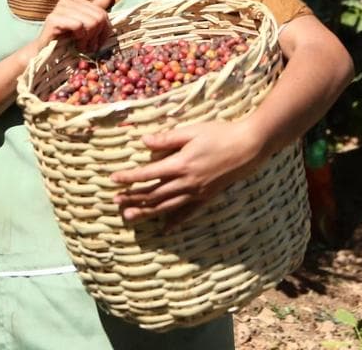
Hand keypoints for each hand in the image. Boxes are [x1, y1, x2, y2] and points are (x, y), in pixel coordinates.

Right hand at [27, 0, 114, 56]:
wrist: (47, 53)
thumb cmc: (68, 40)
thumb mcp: (87, 25)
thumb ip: (97, 9)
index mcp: (76, 0)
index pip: (102, 13)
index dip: (104, 32)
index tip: (97, 43)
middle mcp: (67, 0)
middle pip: (98, 18)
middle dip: (96, 37)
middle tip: (88, 47)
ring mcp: (59, 8)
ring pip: (91, 22)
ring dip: (87, 40)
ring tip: (80, 46)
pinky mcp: (53, 19)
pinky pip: (78, 26)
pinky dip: (79, 38)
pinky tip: (74, 43)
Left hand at [109, 119, 264, 225]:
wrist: (248, 147)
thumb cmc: (220, 134)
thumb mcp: (192, 131)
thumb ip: (167, 138)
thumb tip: (144, 141)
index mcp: (180, 164)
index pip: (147, 174)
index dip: (129, 177)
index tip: (114, 179)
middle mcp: (186, 182)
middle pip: (153, 194)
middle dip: (132, 198)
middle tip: (115, 202)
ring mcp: (197, 192)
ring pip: (166, 206)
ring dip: (146, 212)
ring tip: (130, 217)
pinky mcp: (206, 197)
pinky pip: (187, 213)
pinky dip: (175, 221)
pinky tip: (165, 229)